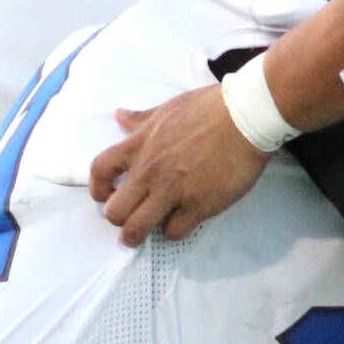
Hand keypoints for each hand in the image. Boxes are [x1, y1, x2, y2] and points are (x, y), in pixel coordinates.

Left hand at [87, 83, 270, 246]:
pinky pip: (174, 231)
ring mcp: (172, 191)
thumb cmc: (210, 108)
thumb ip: (142, 118)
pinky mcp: (198, 205)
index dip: (97, 188)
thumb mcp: (168, 108)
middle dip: (118, 219)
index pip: (100, 170)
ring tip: (144, 235)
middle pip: (114, 211)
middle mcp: (150, 172)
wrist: (246, 117)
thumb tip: (119, 116)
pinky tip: (181, 222)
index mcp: (139, 145)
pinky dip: (174, 231)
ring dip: (137, 236)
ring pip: (137, 229)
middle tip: (130, 218)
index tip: (105, 195)